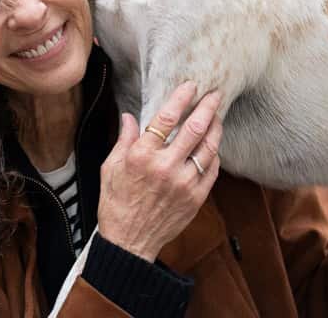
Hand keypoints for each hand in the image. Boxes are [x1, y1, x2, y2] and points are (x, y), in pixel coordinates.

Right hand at [97, 83, 222, 261]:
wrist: (129, 241)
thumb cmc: (116, 202)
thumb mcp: (111, 166)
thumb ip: (124, 138)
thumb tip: (129, 116)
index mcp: (142, 155)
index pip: (167, 118)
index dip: (181, 98)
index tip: (191, 86)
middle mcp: (165, 167)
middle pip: (194, 128)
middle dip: (207, 107)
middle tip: (214, 94)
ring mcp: (184, 184)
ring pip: (208, 148)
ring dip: (215, 128)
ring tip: (217, 116)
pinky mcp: (195, 199)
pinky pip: (211, 170)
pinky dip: (214, 155)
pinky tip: (212, 146)